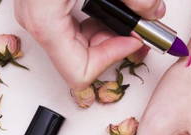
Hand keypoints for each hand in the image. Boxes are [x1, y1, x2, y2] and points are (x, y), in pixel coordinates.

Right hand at [14, 0, 164, 89]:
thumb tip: (153, 12)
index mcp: (45, 21)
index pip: (79, 72)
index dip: (112, 59)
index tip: (134, 39)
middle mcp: (37, 22)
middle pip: (80, 61)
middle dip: (114, 47)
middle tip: (139, 30)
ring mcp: (39, 14)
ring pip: (78, 46)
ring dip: (108, 34)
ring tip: (129, 16)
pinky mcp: (44, 5)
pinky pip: (73, 28)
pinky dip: (97, 21)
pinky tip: (113, 7)